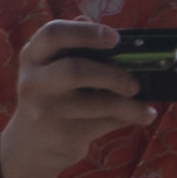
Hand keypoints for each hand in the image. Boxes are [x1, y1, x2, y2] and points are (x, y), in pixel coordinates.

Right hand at [0, 18, 144, 177]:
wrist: (32, 145)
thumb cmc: (53, 96)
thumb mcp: (53, 68)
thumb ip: (77, 48)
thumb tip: (112, 35)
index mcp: (33, 55)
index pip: (53, 33)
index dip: (86, 33)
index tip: (115, 38)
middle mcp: (34, 81)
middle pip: (75, 70)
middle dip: (113, 74)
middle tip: (133, 83)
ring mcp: (46, 110)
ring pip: (97, 102)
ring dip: (129, 102)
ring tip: (143, 101)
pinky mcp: (63, 135)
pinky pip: (105, 122)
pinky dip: (130, 117)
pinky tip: (144, 115)